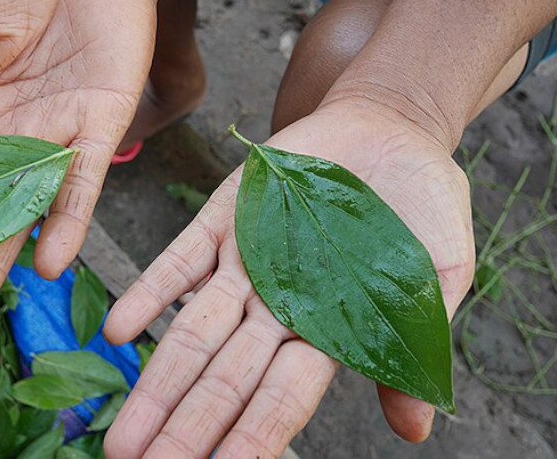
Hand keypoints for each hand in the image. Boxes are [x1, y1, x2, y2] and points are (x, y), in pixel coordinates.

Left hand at [103, 100, 475, 456]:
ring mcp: (244, 266)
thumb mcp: (437, 280)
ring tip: (121, 438)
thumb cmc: (422, 210)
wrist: (391, 130)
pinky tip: (119, 332)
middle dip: (184, 430)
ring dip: (155, 383)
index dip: (247, 442)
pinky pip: (179, 262)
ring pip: (192, 334)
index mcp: (329, 334)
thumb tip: (414, 431)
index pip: (280, 402)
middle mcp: (275, 310)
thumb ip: (414, 348)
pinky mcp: (223, 219)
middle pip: (223, 380)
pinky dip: (150, 293)